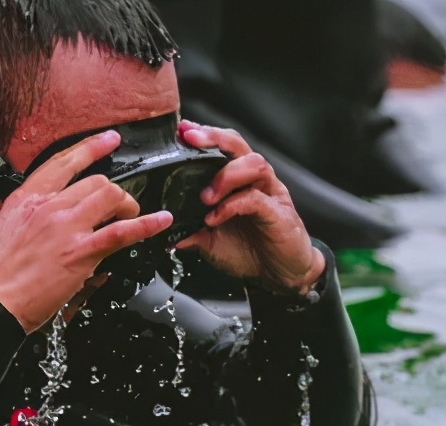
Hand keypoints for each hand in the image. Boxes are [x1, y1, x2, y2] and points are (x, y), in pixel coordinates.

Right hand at [0, 130, 172, 332]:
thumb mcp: (8, 228)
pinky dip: (146, 225)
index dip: (90, 148)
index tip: (109, 140)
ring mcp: (65, 227)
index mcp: (27, 198)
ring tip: (130, 218)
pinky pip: (121, 231)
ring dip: (127, 206)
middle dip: (114, 193)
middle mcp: (47, 206)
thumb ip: (33, 216)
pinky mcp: (80, 252)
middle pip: (95, 181)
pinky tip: (161, 221)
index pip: (63, 162)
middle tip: (120, 208)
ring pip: (111, 196)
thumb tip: (56, 216)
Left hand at [175, 121, 324, 294]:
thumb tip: (165, 229)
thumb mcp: (212, 242)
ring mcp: (269, 193)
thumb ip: (192, 232)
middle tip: (190, 139)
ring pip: (253, 163)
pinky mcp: (279, 212)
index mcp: (238, 180)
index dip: (203, 136)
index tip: (181, 131)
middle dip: (213, 138)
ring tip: (205, 196)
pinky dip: (232, 205)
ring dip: (225, 175)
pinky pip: (255, 199)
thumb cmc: (250, 251)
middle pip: (238, 145)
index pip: (222, 147)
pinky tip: (215, 216)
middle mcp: (255, 180)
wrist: (280, 274)